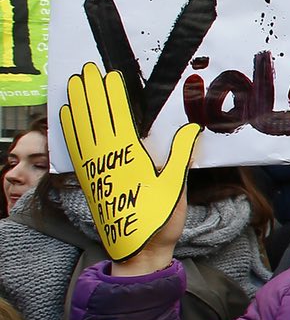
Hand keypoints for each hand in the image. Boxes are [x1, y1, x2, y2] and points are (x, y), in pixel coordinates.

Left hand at [60, 62, 198, 261]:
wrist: (136, 250)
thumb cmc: (159, 219)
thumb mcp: (177, 186)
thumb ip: (181, 155)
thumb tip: (194, 129)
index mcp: (130, 158)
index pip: (118, 118)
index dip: (112, 95)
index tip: (109, 74)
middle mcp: (107, 159)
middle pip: (96, 118)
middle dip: (91, 92)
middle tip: (86, 69)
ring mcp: (95, 169)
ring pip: (81, 129)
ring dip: (77, 104)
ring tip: (74, 83)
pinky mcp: (88, 178)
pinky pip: (75, 147)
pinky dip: (70, 129)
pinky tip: (67, 116)